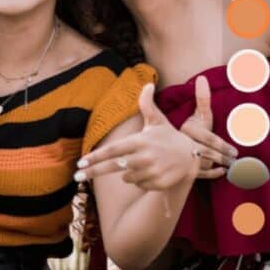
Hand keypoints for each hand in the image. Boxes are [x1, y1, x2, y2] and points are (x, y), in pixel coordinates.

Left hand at [75, 83, 204, 191]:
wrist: (192, 155)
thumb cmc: (169, 137)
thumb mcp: (157, 120)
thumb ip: (147, 105)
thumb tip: (147, 84)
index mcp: (140, 141)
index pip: (112, 150)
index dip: (95, 157)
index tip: (80, 162)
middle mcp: (145, 157)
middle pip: (112, 166)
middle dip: (92, 172)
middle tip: (77, 176)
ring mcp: (152, 171)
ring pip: (126, 177)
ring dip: (128, 173)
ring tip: (142, 164)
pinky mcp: (158, 183)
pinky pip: (139, 185)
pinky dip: (140, 180)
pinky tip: (151, 172)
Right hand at [180, 75, 236, 178]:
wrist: (156, 155)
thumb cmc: (176, 131)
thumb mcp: (191, 114)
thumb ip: (199, 97)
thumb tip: (202, 78)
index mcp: (188, 133)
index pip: (208, 138)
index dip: (221, 144)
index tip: (234, 150)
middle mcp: (188, 148)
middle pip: (210, 153)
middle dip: (224, 156)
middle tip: (236, 158)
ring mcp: (187, 162)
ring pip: (207, 165)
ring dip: (220, 165)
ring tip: (233, 167)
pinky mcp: (186, 173)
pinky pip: (203, 175)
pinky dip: (213, 174)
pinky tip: (222, 172)